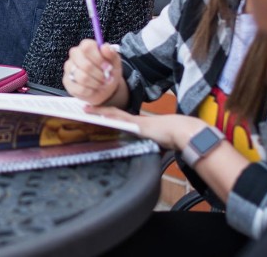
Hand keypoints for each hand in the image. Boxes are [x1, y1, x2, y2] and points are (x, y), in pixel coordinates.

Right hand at [64, 39, 121, 105]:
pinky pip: (80, 89)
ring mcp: (69, 68)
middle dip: (99, 74)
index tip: (108, 67)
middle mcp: (75, 55)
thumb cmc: (108, 71)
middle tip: (106, 78)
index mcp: (86, 46)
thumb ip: (111, 53)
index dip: (98, 58)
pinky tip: (93, 89)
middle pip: (85, 65)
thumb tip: (104, 47)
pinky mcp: (67, 82)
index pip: (87, 47)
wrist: (105, 87)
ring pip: (82, 78)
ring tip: (101, 84)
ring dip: (96, 83)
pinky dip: (90, 91)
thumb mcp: (115, 62)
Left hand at [85, 106, 208, 151]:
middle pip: (112, 114)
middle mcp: (135, 121)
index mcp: (138, 126)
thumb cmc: (174, 138)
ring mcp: (135, 121)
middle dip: (97, 112)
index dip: (105, 117)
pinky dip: (106, 114)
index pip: (118, 119)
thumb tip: (150, 157)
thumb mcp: (158, 145)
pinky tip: (95, 113)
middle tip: (82, 109)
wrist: (184, 132)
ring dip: (98, 111)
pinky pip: (118, 117)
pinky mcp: (137, 124)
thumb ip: (151, 149)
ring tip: (83, 109)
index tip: (93, 116)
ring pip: (112, 114)